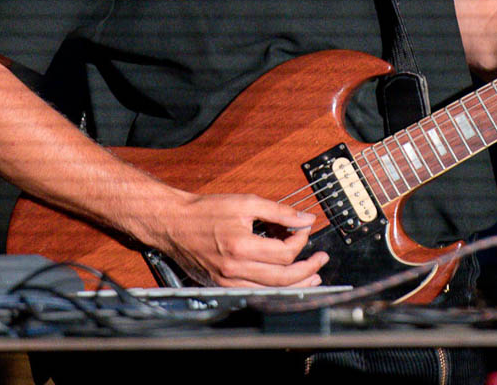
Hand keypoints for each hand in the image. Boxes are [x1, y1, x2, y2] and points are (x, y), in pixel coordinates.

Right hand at [153, 192, 327, 287]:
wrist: (175, 223)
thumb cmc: (205, 211)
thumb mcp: (245, 202)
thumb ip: (278, 211)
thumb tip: (305, 218)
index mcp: (240, 246)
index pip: (284, 253)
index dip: (300, 241)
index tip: (302, 229)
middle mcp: (234, 269)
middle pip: (283, 278)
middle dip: (308, 269)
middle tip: (321, 260)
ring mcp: (228, 281)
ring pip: (272, 292)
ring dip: (297, 285)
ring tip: (312, 276)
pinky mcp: (223, 286)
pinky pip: (256, 294)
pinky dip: (275, 290)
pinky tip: (286, 282)